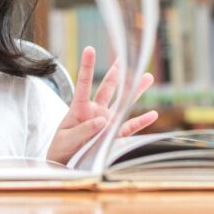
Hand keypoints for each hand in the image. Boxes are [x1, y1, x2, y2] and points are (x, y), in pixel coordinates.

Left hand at [47, 46, 157, 163]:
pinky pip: (129, 128)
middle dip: (117, 72)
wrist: (64, 164)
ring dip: (134, 91)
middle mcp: (95, 111)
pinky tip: (152, 114)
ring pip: (122, 103)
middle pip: (108, 88)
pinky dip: (141, 122)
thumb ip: (82, 130)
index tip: (89, 49)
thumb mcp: (66, 139)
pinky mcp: (113, 137)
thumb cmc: (61, 149)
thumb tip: (102, 120)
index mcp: (79, 108)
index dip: (87, 67)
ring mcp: (106, 123)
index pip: (84, 83)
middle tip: (125, 55)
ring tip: (147, 76)